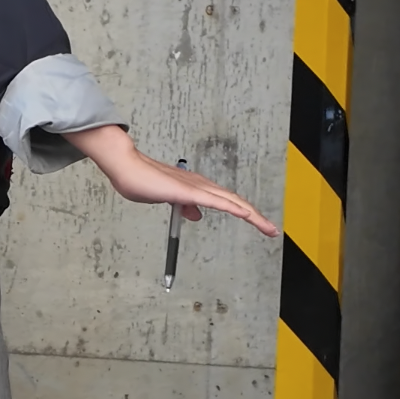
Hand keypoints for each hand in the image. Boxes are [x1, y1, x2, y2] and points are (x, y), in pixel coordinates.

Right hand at [61, 125, 280, 238]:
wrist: (127, 168)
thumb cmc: (142, 181)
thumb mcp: (167, 199)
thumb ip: (184, 206)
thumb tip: (196, 215)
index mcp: (198, 188)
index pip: (226, 202)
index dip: (244, 212)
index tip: (258, 224)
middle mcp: (202, 185)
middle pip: (235, 202)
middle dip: (256, 217)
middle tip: (272, 230)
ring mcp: (197, 187)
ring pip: (232, 202)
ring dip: (252, 215)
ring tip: (267, 228)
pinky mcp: (190, 191)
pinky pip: (217, 201)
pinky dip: (234, 208)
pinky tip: (247, 215)